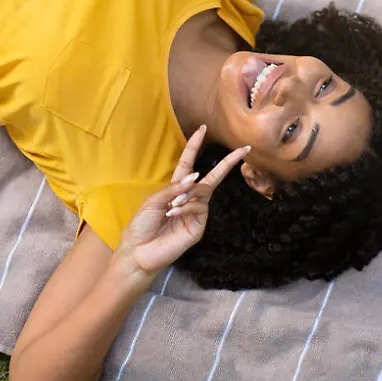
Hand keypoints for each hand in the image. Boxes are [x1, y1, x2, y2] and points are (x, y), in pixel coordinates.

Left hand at [114, 125, 249, 278]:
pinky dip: (185, 207)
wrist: (138, 251)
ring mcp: (196, 214)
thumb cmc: (142, 225)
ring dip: (187, 194)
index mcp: (176, 190)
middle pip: (211, 177)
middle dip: (227, 163)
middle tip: (242, 149)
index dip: (194, 147)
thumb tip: (196, 176)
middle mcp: (190, 199)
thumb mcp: (154, 200)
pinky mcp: (199, 227)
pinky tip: (172, 213)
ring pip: (202, 192)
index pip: (188, 164)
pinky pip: (198, 208)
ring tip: (170, 207)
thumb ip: (174, 187)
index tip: (202, 129)